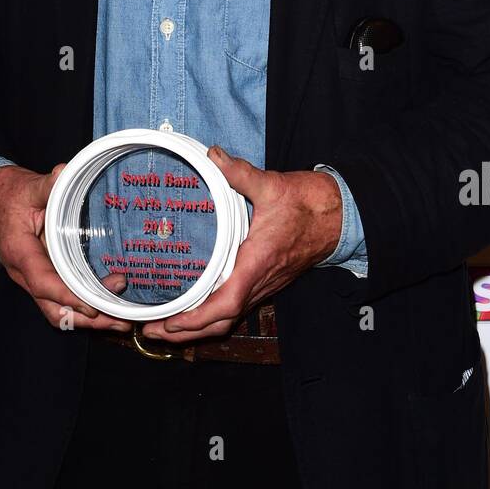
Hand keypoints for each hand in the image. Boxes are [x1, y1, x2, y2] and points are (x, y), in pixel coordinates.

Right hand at [0, 163, 130, 332]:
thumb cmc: (6, 196)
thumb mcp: (26, 188)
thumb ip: (46, 185)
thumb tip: (63, 174)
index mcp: (20, 253)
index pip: (43, 283)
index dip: (68, 297)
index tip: (93, 305)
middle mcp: (25, 274)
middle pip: (54, 309)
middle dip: (87, 319)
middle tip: (121, 320)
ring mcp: (33, 279)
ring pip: (57, 311)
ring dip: (88, 318)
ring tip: (119, 319)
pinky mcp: (42, 278)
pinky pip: (60, 302)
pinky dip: (81, 307)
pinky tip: (106, 304)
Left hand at [140, 146, 341, 344]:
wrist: (338, 215)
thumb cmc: (307, 203)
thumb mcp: (272, 184)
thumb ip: (239, 173)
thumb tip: (213, 156)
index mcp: (258, 262)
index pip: (227, 303)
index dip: (198, 318)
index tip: (171, 322)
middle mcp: (260, 281)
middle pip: (222, 321)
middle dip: (186, 332)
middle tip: (151, 330)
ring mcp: (263, 285)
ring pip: (228, 319)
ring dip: (197, 328)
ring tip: (164, 327)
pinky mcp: (264, 282)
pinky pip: (236, 308)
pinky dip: (212, 316)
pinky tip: (193, 310)